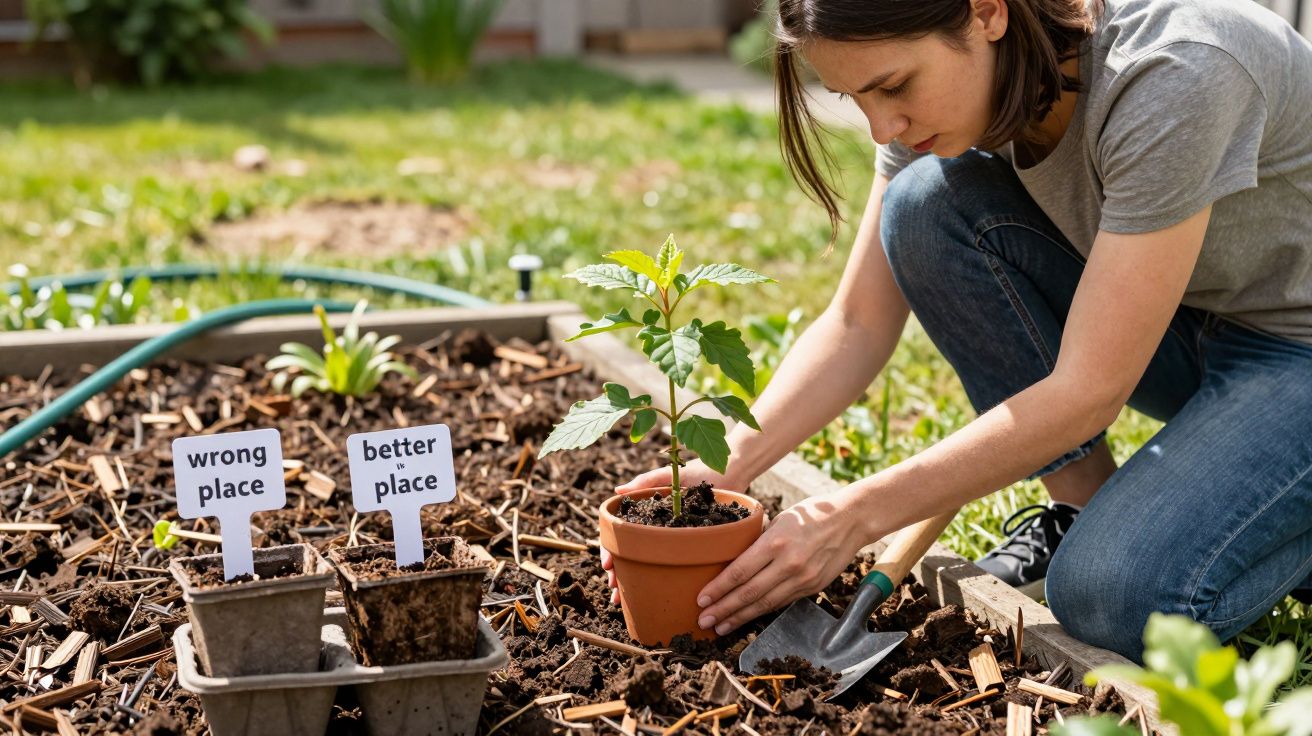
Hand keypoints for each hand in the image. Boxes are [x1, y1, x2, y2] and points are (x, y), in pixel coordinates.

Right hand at [603, 460, 744, 607]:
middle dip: (616, 572)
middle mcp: (653, 527)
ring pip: (642, 562)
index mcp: (645, 512)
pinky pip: (669, 564)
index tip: (608, 565)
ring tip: (621, 599)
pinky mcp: (688, 545)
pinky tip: (651, 593)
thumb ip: (646, 482)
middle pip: (625, 552)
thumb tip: (617, 491)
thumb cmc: (699, 471)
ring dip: (629, 580)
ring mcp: (669, 538)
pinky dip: (657, 578)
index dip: (609, 549)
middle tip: (614, 588)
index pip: (619, 533)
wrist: (731, 474)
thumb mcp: (670, 477)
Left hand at [695, 488, 871, 634]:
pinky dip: (761, 612)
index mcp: (776, 542)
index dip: (718, 589)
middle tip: (703, 621)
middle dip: (723, 609)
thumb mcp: (780, 519)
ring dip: (740, 618)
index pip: (740, 572)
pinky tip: (747, 618)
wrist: (851, 520)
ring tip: (720, 627)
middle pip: (749, 593)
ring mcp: (802, 578)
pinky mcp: (812, 588)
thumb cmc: (811, 513)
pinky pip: (781, 603)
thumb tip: (735, 558)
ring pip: (765, 604)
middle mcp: (789, 564)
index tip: (701, 600)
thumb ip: (759, 542)